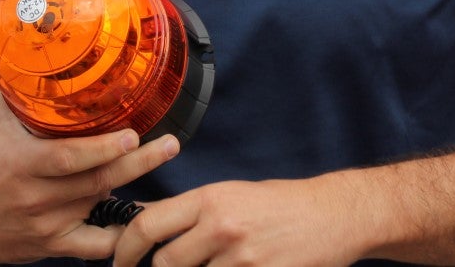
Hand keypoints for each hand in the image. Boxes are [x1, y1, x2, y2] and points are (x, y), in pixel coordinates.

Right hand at [0, 79, 179, 264]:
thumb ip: (10, 79)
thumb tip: (21, 29)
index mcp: (22, 163)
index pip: (67, 160)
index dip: (101, 150)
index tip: (131, 136)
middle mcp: (35, 197)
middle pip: (94, 182)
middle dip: (136, 164)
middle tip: (168, 145)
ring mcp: (46, 225)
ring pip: (97, 205)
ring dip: (127, 186)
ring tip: (159, 161)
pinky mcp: (52, 246)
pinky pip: (93, 247)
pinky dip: (118, 239)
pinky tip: (142, 225)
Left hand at [114, 177, 362, 266]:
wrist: (334, 216)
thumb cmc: (283, 205)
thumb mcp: (233, 195)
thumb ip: (190, 212)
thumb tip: (142, 220)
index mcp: (211, 199)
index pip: (148, 225)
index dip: (125, 249)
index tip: (120, 262)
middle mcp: (222, 226)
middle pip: (165, 263)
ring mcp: (241, 259)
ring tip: (212, 265)